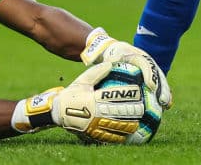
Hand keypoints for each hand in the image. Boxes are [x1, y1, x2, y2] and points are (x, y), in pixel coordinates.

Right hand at [12, 63, 142, 142]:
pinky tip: (128, 135)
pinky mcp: (93, 134)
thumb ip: (97, 72)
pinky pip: (109, 137)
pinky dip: (119, 136)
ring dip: (128, 125)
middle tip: (144, 109)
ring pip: (115, 127)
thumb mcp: (83, 81)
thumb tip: (111, 64)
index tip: (139, 93)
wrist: (57, 113)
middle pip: (118, 113)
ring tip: (139, 123)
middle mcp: (95, 114)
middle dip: (132, 111)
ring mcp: (94, 126)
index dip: (128, 96)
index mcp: (94, 100)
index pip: (115, 97)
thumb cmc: (72, 94)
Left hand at [81, 28, 172, 108]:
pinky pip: (157, 84)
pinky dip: (160, 94)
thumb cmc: (111, 55)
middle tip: (164, 101)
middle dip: (162, 87)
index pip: (145, 63)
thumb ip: (109, 62)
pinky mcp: (148, 76)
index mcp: (137, 55)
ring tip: (166, 105)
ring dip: (164, 92)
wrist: (112, 51)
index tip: (151, 87)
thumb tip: (109, 66)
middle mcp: (146, 61)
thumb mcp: (109, 56)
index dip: (149, 75)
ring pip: (159, 80)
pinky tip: (164, 106)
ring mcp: (148, 68)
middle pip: (157, 74)